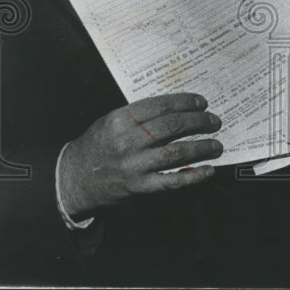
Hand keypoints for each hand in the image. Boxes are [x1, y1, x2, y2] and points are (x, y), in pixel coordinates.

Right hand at [59, 93, 221, 219]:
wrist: (73, 179)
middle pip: (173, 127)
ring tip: (217, 145)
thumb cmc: (97, 145)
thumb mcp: (112, 121)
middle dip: (199, 123)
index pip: (162, 105)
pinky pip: (172, 181)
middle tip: (214, 122)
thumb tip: (177, 108)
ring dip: (202, 148)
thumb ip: (139, 114)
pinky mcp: (139, 187)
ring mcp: (134, 165)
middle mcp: (128, 141)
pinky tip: (208, 170)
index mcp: (121, 119)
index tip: (202, 103)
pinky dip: (194, 176)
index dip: (186, 102)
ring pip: (177, 153)